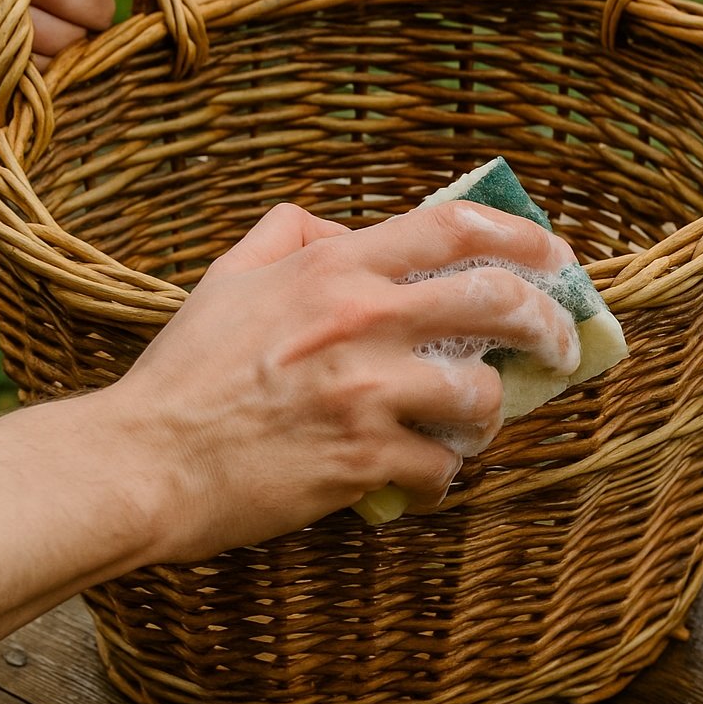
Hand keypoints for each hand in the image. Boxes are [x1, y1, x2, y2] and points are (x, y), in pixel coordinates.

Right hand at [101, 200, 582, 561]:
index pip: (453, 228)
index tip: (555, 255)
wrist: (142, 462)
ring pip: (482, 394)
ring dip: (489, 416)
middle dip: (548, 324)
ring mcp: (366, 389)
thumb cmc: (184, 373)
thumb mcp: (229, 278)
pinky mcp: (364, 457)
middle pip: (497, 301)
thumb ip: (289, 234)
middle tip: (559, 347)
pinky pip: (442, 467)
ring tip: (470, 429)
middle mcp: (360, 319)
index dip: (522, 236)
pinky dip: (440, 478)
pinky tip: (417, 479)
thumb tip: (345, 224)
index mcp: (333, 267)